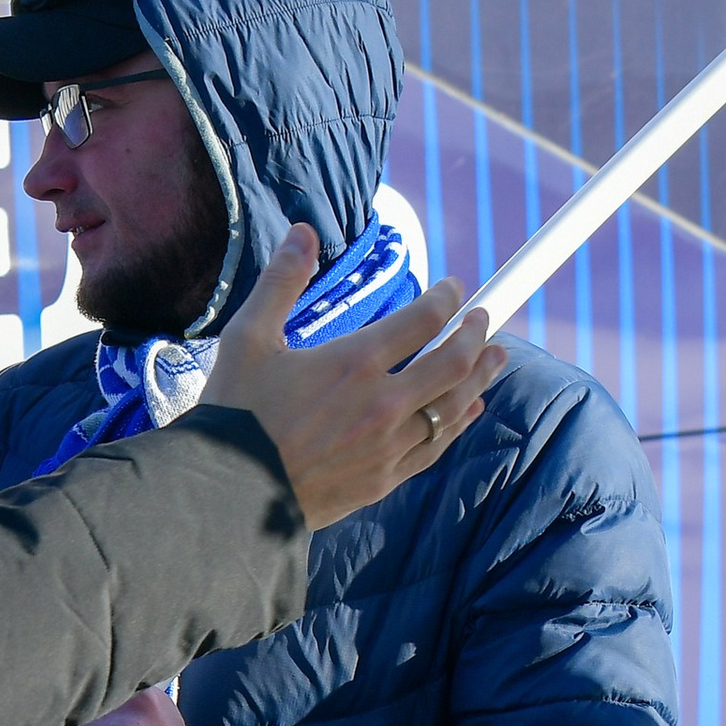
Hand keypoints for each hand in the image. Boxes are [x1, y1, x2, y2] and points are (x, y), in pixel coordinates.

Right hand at [201, 226, 501, 528]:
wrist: (228, 493)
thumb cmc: (234, 414)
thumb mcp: (248, 338)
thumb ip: (281, 282)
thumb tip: (302, 232)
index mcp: (355, 360)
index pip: (425, 318)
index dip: (449, 298)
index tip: (456, 290)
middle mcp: (383, 401)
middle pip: (454, 361)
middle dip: (477, 335)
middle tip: (485, 321)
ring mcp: (388, 444)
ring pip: (453, 406)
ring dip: (480, 378)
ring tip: (496, 359)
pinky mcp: (384, 479)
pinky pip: (435, 446)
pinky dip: (459, 423)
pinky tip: (470, 411)